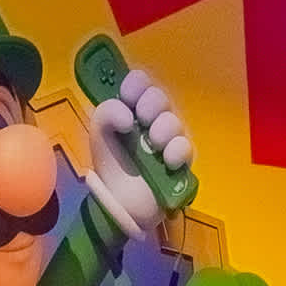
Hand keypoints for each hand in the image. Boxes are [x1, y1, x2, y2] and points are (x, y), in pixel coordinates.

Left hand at [85, 65, 191, 238]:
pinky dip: (177, 151)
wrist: (121, 203)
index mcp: (130, 109)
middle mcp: (152, 119)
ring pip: (173, 120)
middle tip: (142, 120)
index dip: (137, 84)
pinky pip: (186, 146)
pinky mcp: (181, 160)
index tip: (128, 96)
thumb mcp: (99, 135)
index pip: (140, 82)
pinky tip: (166, 161)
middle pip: (159, 97)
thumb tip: (130, 116)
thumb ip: (106, 113)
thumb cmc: (111, 165)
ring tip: (153, 146)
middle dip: (151, 105)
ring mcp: (168, 138)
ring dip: (162, 130)